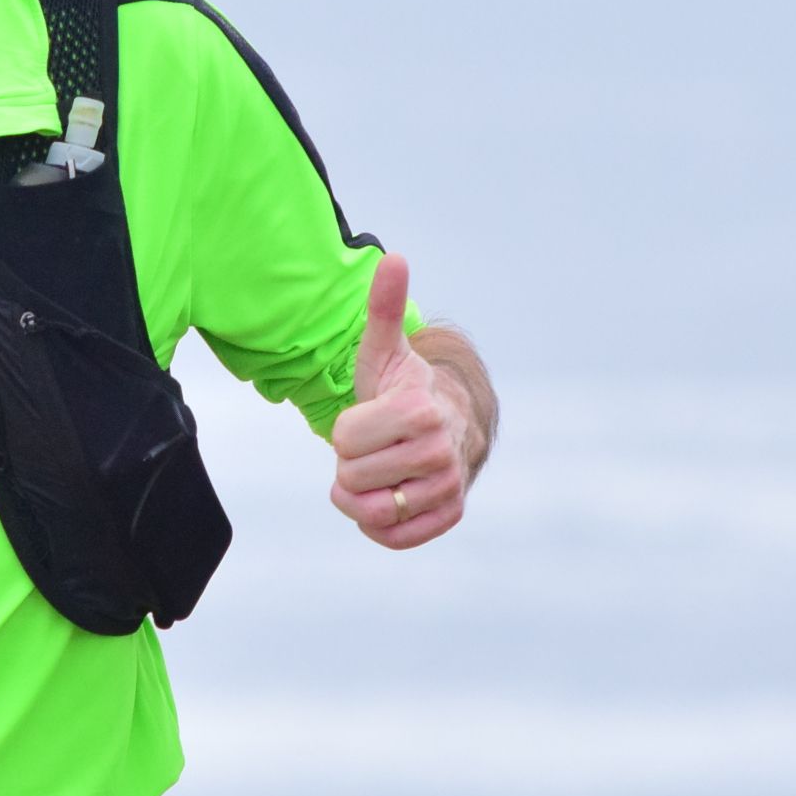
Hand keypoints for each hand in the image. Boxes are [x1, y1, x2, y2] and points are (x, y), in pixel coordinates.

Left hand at [327, 252, 467, 548]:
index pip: (345, 440)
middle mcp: (441, 450)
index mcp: (420, 410)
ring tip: (378, 472)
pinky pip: (394, 537)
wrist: (446, 423)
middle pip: (352, 479)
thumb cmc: (402, 387)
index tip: (367, 419)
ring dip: (360, 497)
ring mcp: (449, 486)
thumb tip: (392, 258)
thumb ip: (383, 309)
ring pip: (371, 513)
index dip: (345, 432)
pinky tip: (388, 496)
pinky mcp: (450, 515)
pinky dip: (378, 524)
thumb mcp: (385, 350)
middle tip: (375, 446)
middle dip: (351, 464)